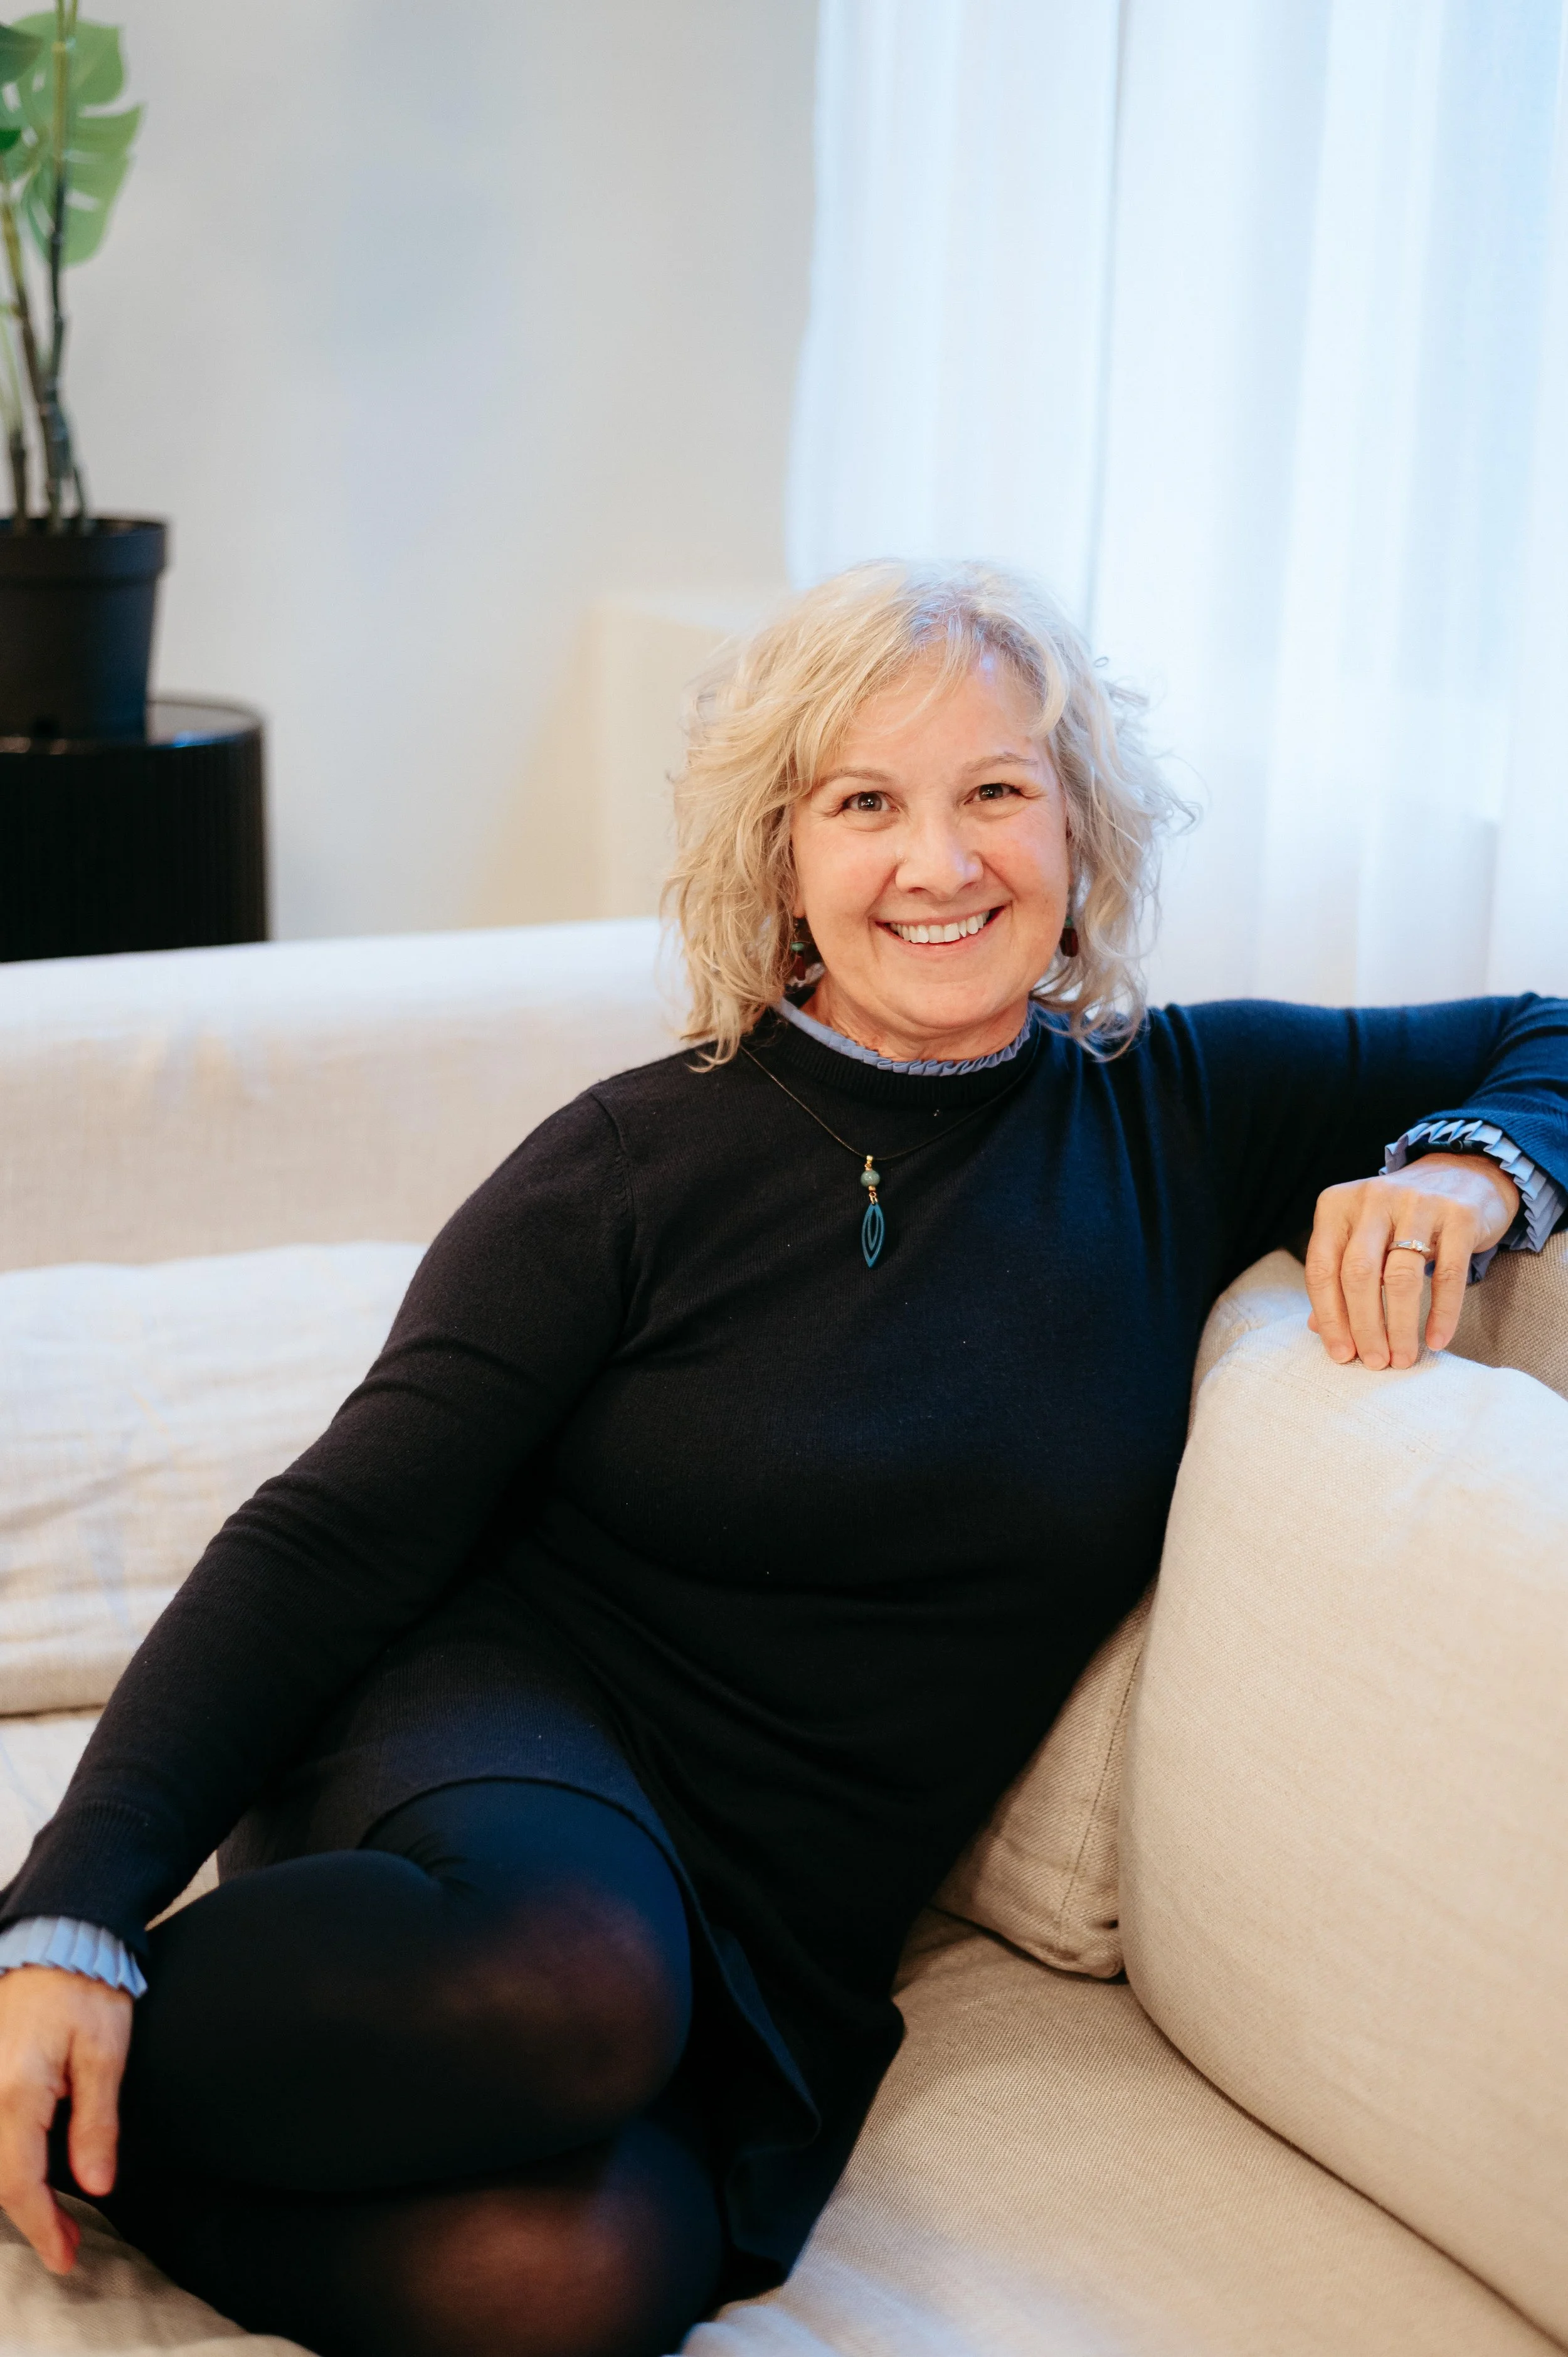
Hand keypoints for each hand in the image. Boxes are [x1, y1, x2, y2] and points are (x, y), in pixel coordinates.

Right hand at [0, 1966, 130, 2273]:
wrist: (58, 1936)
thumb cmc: (86, 1986)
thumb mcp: (104, 2053)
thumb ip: (96, 2123)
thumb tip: (97, 2186)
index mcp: (15, 2093)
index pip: (19, 2183)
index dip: (42, 2227)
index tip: (65, 2257)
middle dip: (30, 2216)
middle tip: (66, 2243)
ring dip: (13, 2189)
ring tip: (50, 2215)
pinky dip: (6, 2160)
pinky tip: (27, 2170)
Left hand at [1305, 1152, 1519, 1370]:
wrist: (1463, 1173)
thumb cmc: (1400, 1217)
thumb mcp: (1362, 1235)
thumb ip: (1338, 1275)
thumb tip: (1317, 1328)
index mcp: (1337, 1205)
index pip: (1322, 1268)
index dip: (1330, 1317)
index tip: (1341, 1355)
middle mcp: (1373, 1199)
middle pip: (1358, 1274)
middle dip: (1364, 1326)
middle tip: (1374, 1362)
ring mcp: (1417, 1204)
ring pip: (1401, 1277)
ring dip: (1400, 1326)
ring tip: (1402, 1358)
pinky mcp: (1459, 1216)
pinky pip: (1448, 1275)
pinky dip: (1442, 1313)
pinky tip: (1437, 1340)